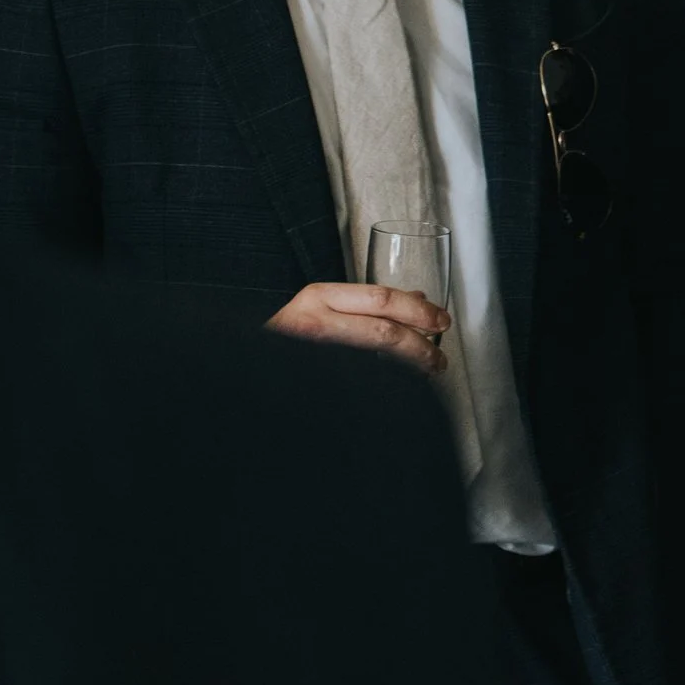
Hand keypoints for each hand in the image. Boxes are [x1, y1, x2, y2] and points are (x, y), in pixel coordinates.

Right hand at [267, 282, 450, 374]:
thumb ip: (367, 302)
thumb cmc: (288, 336)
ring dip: (408, 366)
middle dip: (420, 344)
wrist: (243, 365)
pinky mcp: (311, 378)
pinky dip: (384, 384)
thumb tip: (419, 300)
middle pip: (383, 330)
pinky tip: (399, 388)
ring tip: (427, 372)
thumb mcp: (324, 306)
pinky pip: (356, 380)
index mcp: (320, 296)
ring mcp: (311, 352)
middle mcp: (314, 320)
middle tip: (439, 355)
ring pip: (373, 357)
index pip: (381, 298)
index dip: (418, 310)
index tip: (441, 320)